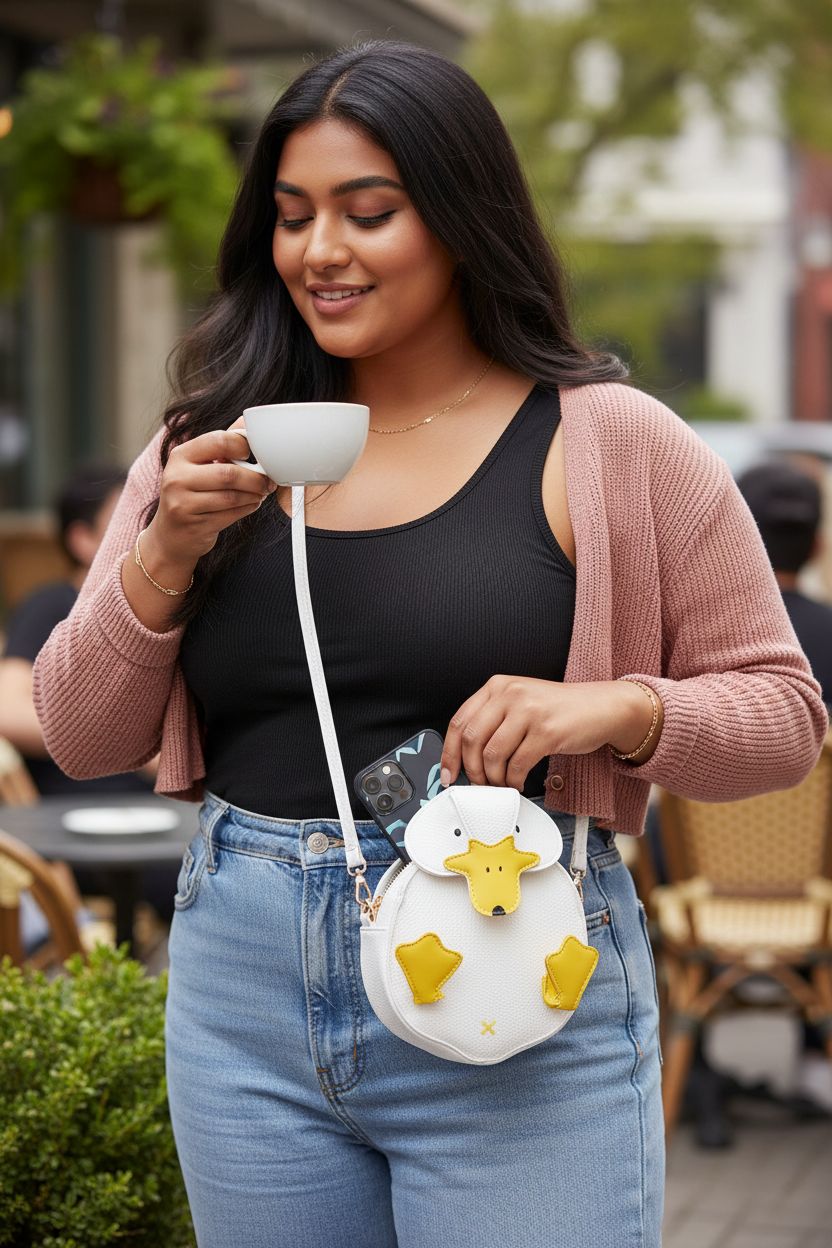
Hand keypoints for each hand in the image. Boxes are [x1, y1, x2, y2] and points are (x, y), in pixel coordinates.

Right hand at [146, 418, 275, 572]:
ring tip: (260, 493)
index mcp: (180, 455)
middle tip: (267, 481)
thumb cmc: (190, 495)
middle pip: (229, 474)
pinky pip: (231, 515)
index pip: (218, 441)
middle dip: (255, 478)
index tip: (253, 455)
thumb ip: (221, 446)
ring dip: (254, 495)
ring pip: (232, 497)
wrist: (171, 534)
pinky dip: (248, 508)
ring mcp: (183, 503)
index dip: (243, 446)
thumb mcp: (197, 466)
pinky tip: (251, 504)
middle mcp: (177, 477)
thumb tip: (248, 423)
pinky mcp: (195, 525)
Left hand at [440, 676, 654, 789]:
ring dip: (494, 778)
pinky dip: (514, 780)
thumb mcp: (520, 703)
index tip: (448, 774)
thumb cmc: (560, 710)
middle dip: (472, 770)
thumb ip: (493, 721)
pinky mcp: (547, 731)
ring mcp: (529, 711)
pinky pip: (517, 764)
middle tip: (480, 784)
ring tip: (502, 784)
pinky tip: (518, 783)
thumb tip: (465, 757)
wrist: (603, 706)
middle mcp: (510, 693)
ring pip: (493, 755)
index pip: (460, 721)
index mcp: (497, 686)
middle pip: (472, 740)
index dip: (449, 753)